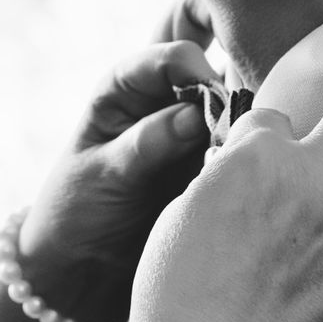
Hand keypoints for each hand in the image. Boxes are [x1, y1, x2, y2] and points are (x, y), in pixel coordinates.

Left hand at [18, 4, 217, 321]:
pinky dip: (243, 160)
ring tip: (241, 158)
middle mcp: (161, 105)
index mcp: (125, 89)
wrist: (83, 265)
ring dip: (239, 131)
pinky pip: (234, 155)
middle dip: (228, 94)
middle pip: (208, 78)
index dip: (196, 69)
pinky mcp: (206, 170)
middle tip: (236, 127)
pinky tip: (248, 176)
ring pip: (229, 117)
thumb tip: (197, 115)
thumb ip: (146, 143)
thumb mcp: (101, 173)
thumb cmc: (75, 211)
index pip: (169, 56)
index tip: (215, 97)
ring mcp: (189, 138)